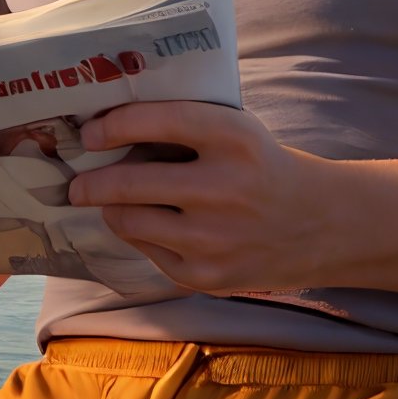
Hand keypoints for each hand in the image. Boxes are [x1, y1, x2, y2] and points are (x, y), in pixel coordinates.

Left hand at [67, 101, 336, 293]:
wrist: (320, 225)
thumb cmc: (263, 168)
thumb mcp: (237, 132)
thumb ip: (184, 129)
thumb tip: (106, 132)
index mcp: (235, 138)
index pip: (158, 122)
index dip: (114, 125)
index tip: (90, 133)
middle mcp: (224, 188)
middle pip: (128, 182)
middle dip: (90, 182)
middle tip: (77, 182)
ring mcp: (213, 238)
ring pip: (128, 220)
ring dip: (113, 209)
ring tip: (113, 202)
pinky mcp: (205, 277)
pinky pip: (148, 251)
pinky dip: (144, 236)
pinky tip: (159, 227)